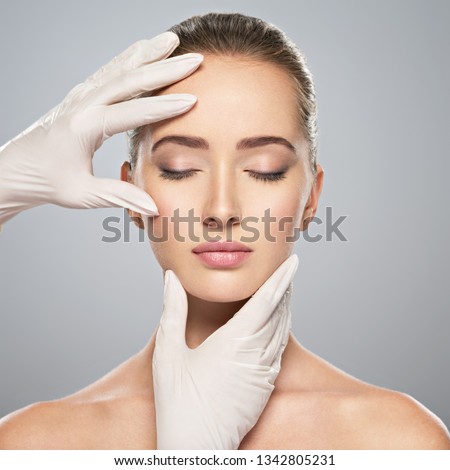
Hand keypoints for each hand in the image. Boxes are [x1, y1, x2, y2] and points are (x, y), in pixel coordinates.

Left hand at [0, 32, 202, 225]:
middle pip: (128, 79)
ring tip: (173, 40)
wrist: (19, 168)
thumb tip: (154, 208)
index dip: (164, 107)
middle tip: (194, 59)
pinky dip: (131, 57)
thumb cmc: (49, 182)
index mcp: (84, 127)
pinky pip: (111, 71)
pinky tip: (146, 49)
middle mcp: (83, 104)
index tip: (192, 100)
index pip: (132, 112)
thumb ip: (120, 197)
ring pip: (120, 68)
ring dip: (148, 53)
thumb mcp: (83, 195)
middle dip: (164, 69)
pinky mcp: (83, 95)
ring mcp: (82, 96)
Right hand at [152, 254, 298, 449]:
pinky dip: (282, 330)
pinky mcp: (266, 387)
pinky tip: (278, 325)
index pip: (267, 300)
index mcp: (234, 341)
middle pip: (280, 312)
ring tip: (284, 291)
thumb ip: (172, 310)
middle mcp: (256, 354)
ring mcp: (264, 372)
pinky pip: (280, 350)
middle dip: (285, 288)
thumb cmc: (177, 401)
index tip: (294, 261)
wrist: (196, 447)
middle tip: (287, 270)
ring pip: (282, 331)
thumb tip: (171, 280)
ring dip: (286, 308)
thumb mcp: (168, 352)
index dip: (282, 278)